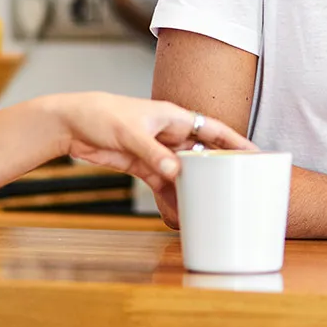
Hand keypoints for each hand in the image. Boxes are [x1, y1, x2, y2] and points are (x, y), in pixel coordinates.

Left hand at [47, 93, 253, 191]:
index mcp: (173, 117)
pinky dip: (171, 197)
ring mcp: (156, 150)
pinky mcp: (142, 164)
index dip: (236, 141)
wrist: (69, 123)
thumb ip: (154, 153)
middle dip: (218, 170)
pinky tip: (178, 212)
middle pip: (202, 153)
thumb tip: (176, 171)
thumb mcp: (130, 132)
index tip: (256, 154)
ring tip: (208, 208)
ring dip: (193, 188)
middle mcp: (169, 134)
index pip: (213, 129)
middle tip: (236, 188)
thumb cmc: (101, 114)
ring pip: (184, 172)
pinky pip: (164, 183)